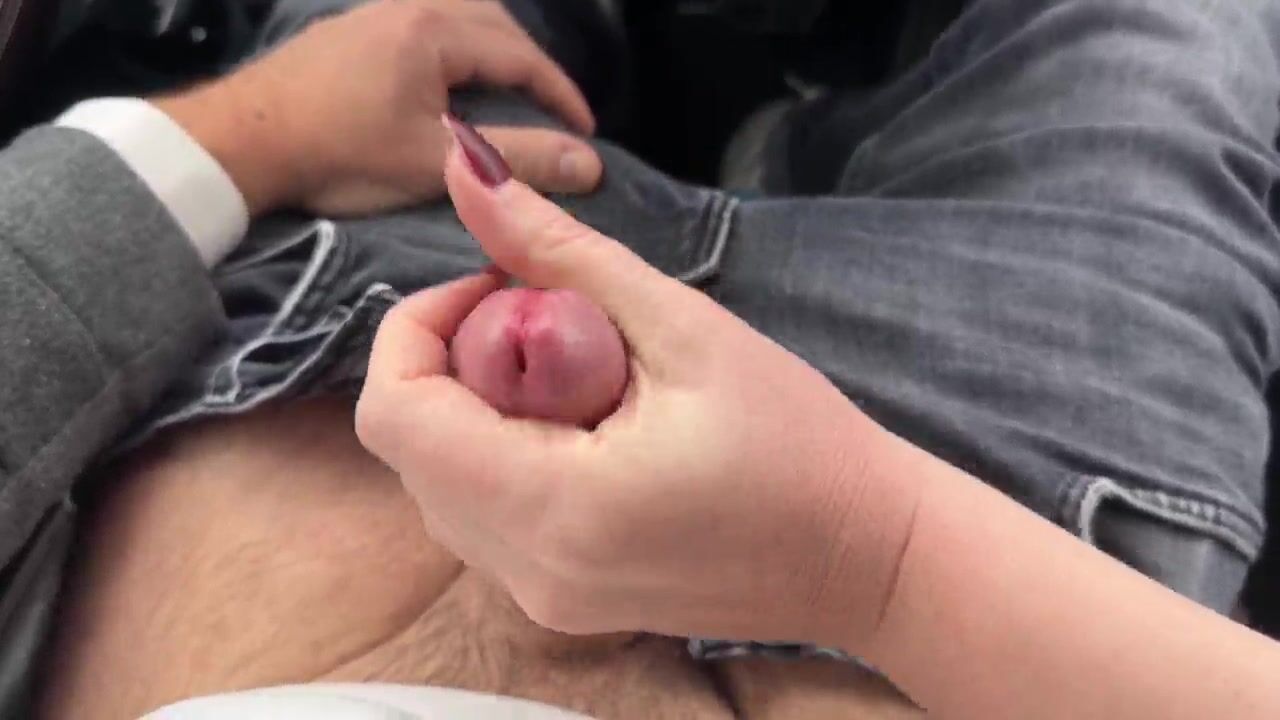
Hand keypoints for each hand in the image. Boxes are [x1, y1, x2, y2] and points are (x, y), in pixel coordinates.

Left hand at [156, 0, 601, 215]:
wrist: (239, 142)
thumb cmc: (339, 154)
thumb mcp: (435, 163)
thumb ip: (515, 160)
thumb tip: (589, 164)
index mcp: (436, 31)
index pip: (521, 55)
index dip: (561, 95)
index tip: (587, 135)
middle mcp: (410, 7)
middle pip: (493, 22)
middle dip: (530, 64)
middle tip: (550, 110)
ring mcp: (375, 14)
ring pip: (456, 17)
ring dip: (492, 50)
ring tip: (507, 93)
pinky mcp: (349, 33)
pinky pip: (423, 24)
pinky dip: (455, 49)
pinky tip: (447, 82)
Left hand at [355, 120, 925, 647]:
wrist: (868, 556)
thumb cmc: (798, 439)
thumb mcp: (681, 327)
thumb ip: (560, 251)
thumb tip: (462, 167)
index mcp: (553, 508)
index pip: (397, 415)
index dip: (421, 326)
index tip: (499, 285)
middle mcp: (527, 571)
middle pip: (410, 450)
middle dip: (454, 364)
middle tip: (549, 324)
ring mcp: (542, 599)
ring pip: (438, 488)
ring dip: (475, 413)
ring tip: (575, 378)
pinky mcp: (560, 605)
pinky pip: (481, 523)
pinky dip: (500, 460)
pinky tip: (582, 432)